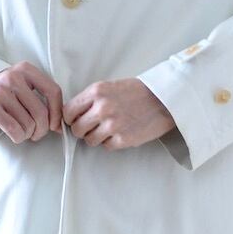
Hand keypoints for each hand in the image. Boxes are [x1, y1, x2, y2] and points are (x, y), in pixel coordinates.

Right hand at [0, 62, 65, 142]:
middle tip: (36, 133)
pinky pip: (15, 130)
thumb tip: (61, 126)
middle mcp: (12, 77)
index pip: (53, 91)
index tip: (55, 126)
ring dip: (28, 134)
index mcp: (25, 69)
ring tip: (22, 131)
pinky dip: (18, 137)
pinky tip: (15, 135)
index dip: (57, 113)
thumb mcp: (24, 87)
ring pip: (28, 124)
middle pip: (41, 112)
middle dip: (42, 129)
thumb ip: (43, 100)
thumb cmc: (5, 95)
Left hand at [61, 78, 175, 148]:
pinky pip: (106, 147)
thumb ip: (91, 100)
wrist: (164, 99)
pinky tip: (121, 132)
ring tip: (109, 129)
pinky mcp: (123, 139)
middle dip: (82, 130)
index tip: (76, 120)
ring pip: (90, 140)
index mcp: (96, 92)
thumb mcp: (109, 87)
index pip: (68, 112)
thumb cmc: (137, 92)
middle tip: (92, 127)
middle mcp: (102, 108)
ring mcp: (113, 125)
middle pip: (77, 129)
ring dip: (96, 138)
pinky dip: (111, 142)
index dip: (70, 119)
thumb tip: (72, 116)